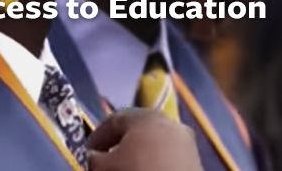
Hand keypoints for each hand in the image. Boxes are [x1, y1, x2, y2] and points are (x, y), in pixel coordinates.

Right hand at [87, 108, 203, 170]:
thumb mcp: (104, 167)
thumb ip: (94, 159)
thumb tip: (92, 157)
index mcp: (145, 116)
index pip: (114, 119)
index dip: (96, 136)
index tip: (86, 153)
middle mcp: (168, 122)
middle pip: (136, 130)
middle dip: (118, 145)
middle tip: (105, 162)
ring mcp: (185, 141)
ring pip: (154, 144)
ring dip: (138, 155)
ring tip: (126, 169)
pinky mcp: (196, 160)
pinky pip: (168, 157)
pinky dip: (155, 163)